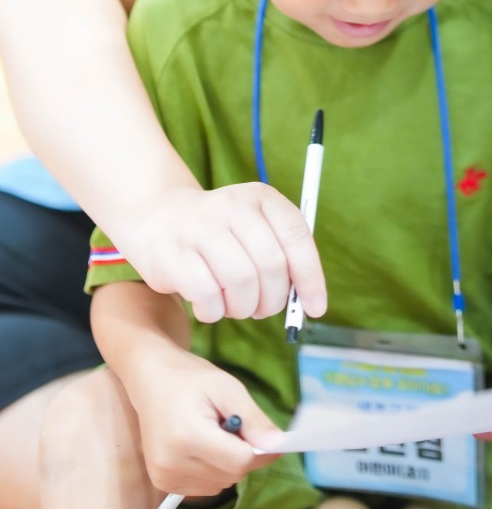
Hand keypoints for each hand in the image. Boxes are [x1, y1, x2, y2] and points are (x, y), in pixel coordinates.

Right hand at [116, 183, 326, 322]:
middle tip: (263, 310)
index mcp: (261, 197)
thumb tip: (310, 304)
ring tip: (236, 306)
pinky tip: (209, 306)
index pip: (297, 236)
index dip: (311, 277)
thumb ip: (284, 259)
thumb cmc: (220, 236)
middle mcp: (232, 205)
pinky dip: (214, 312)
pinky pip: (208, 296)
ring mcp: (199, 227)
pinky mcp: (173, 253)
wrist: (158, 218)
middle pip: (271, 265)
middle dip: (273, 300)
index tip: (316, 308)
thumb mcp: (256, 231)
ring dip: (244, 308)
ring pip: (242, 282)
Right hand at [130, 352, 280, 496]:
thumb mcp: (228, 389)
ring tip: (212, 433)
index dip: (260, 451)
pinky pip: (205, 487)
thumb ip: (254, 420)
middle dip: (242, 454)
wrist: (151, 381)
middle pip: (232, 475)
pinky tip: (201, 447)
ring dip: (227, 464)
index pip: (240, 462)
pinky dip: (213, 471)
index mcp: (188, 436)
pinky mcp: (161, 483)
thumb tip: (279, 445)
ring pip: (221, 484)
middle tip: (232, 425)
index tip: (265, 436)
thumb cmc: (192, 379)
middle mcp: (172, 463)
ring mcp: (164, 477)